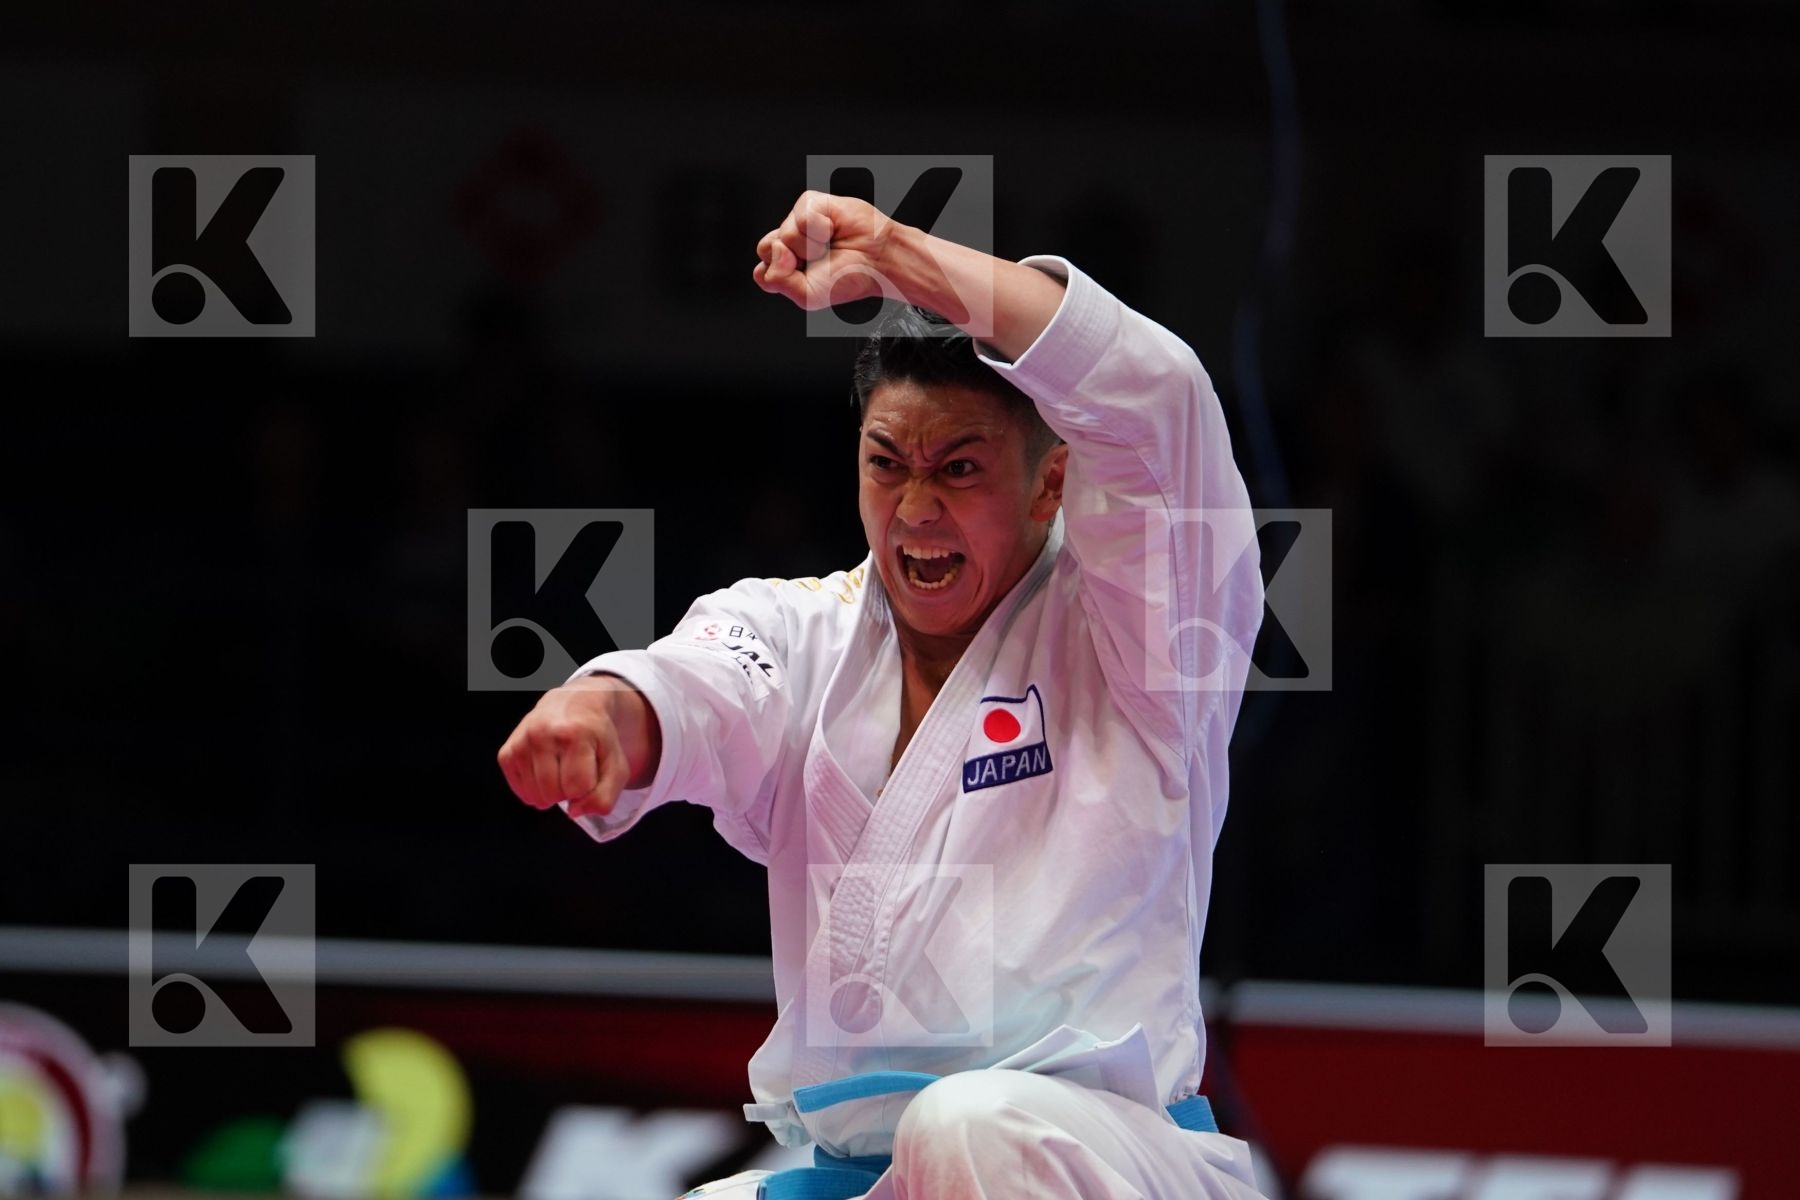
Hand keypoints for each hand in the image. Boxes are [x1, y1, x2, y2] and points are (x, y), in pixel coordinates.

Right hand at [496, 675, 656, 818]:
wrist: (572, 705)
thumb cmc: (597, 739)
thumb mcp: (615, 764)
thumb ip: (605, 796)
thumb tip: (574, 812)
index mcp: (574, 734)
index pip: (578, 787)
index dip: (587, 788)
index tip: (590, 770)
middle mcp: (542, 735)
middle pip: (554, 794)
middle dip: (568, 793)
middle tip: (574, 772)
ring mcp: (521, 743)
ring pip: (536, 797)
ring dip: (551, 794)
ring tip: (560, 771)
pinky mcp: (507, 752)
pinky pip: (521, 793)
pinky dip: (536, 792)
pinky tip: (545, 774)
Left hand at [753, 190, 892, 309]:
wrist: (878, 260)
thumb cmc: (848, 278)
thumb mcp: (807, 295)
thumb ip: (777, 280)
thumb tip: (776, 249)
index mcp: (785, 267)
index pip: (762, 272)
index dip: (781, 276)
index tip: (806, 277)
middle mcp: (789, 243)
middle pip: (765, 248)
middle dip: (791, 260)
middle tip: (817, 262)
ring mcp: (798, 222)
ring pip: (784, 233)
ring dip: (811, 245)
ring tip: (829, 245)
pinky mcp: (811, 203)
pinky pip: (801, 216)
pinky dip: (820, 227)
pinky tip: (833, 229)